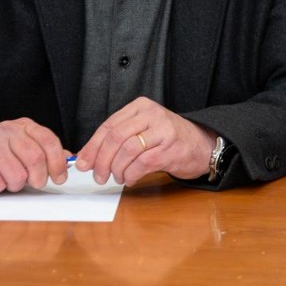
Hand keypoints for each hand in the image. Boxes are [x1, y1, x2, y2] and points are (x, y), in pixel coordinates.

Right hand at [0, 118, 69, 193]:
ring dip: (13, 185)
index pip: (49, 141)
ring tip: (3, 177)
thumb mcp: (19, 146)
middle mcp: (8, 131)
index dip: (58, 163)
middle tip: (33, 184)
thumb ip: (43, 152)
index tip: (60, 178)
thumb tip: (68, 159)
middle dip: (38, 179)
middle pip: (36, 160)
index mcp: (23, 126)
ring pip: (18, 176)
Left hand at [74, 97, 215, 185]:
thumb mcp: (144, 129)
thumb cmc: (168, 139)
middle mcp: (152, 115)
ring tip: (117, 177)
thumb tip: (88, 157)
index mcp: (141, 107)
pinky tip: (131, 178)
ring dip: (117, 169)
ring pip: (127, 151)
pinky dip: (131, 175)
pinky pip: (142, 164)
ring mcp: (163, 131)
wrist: (202, 145)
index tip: (83, 162)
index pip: (109, 125)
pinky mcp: (170, 150)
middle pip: (116, 137)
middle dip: (101, 160)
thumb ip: (118, 139)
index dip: (93, 146)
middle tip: (98, 175)